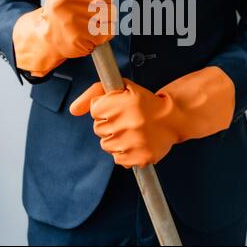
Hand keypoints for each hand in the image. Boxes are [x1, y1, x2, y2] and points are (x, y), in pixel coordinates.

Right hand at [13, 0, 114, 76]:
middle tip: (84, 6)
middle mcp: (65, 1)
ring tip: (87, 18)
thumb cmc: (61, 2)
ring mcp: (75, 21)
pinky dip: (105, 30)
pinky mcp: (84, 39)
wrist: (48, 36)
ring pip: (110, 11)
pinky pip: (110, 29)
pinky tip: (91, 30)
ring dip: (104, 15)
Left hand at [70, 67, 234, 168]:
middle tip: (125, 119)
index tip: (117, 108)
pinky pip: (117, 158)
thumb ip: (95, 92)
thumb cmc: (144, 102)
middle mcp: (129, 122)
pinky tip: (134, 142)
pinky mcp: (139, 157)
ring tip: (130, 131)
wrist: (173, 118)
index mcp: (124, 102)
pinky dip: (123, 152)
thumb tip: (73, 110)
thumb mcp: (122, 87)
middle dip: (109, 124)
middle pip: (98, 129)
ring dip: (114, 139)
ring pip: (106, 145)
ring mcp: (134, 142)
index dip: (104, 108)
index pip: (95, 110)